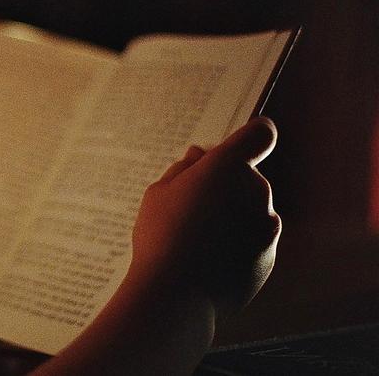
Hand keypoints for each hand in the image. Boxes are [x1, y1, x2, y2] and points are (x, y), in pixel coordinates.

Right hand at [129, 118, 281, 320]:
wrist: (176, 294)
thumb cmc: (162, 236)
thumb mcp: (159, 192)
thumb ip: (185, 168)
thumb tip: (200, 156)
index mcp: (229, 166)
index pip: (260, 134)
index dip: (248, 139)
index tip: (231, 151)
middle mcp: (256, 191)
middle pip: (247, 177)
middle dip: (225, 186)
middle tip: (188, 206)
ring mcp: (267, 225)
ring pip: (251, 210)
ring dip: (231, 217)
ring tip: (195, 240)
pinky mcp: (269, 257)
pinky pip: (254, 241)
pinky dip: (237, 246)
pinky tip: (207, 260)